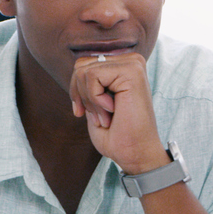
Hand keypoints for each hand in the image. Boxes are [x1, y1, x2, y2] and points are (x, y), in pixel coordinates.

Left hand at [69, 52, 168, 175]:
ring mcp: (132, 64)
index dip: (76, 92)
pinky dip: (95, 99)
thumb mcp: (95, 105)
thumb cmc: (117, 135)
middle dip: (81, 96)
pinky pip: (92, 76)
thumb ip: (88, 84)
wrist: (135, 153)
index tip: (86, 113)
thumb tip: (78, 69)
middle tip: (99, 117)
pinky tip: (112, 110)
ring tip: (107, 116)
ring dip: (90, 100)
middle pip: (80, 66)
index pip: (82, 65)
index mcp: (122, 67)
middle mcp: (129, 61)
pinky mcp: (132, 71)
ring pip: (83, 71)